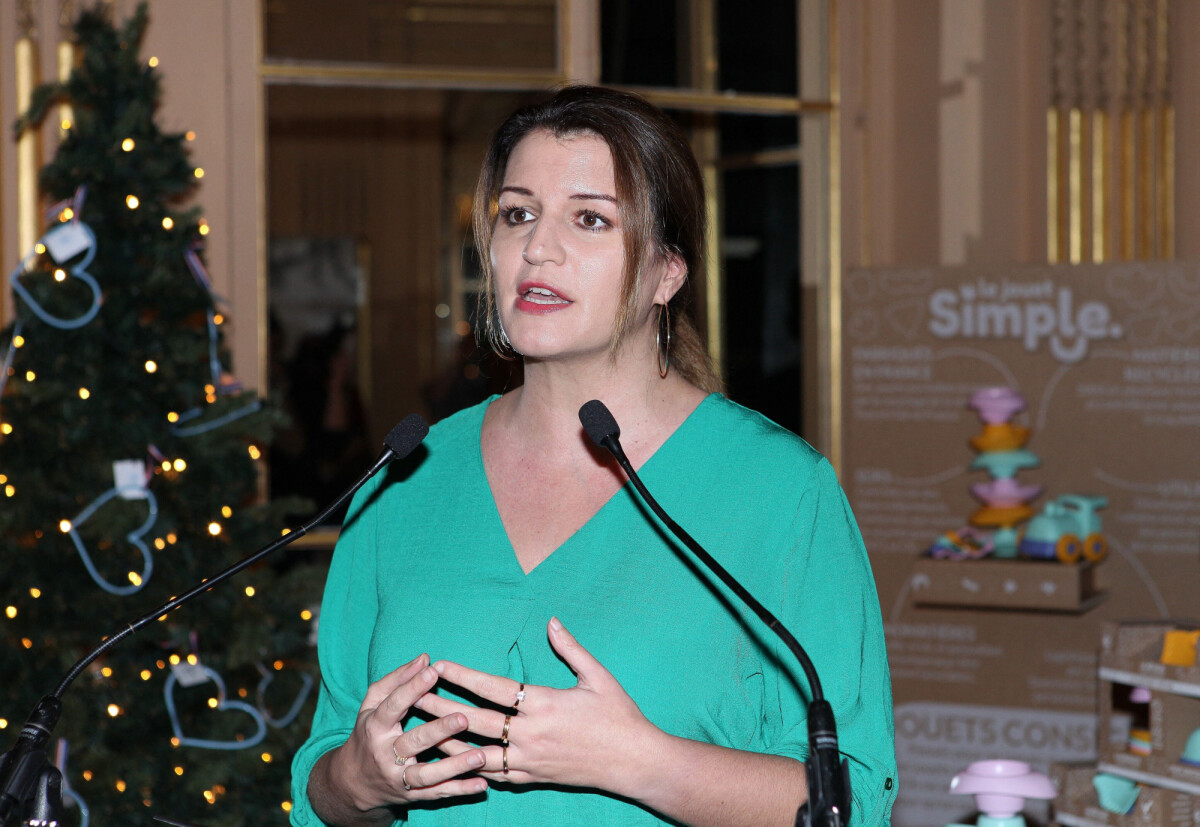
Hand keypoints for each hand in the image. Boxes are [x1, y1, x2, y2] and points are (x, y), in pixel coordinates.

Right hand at [324, 653, 488, 813]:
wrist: (352, 784)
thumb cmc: (368, 733)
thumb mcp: (372, 705)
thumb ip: (396, 679)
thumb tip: (424, 658)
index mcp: (375, 727)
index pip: (393, 705)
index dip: (412, 688)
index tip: (433, 671)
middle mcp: (385, 754)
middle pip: (413, 741)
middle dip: (439, 731)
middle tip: (464, 718)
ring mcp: (399, 778)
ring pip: (427, 774)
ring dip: (455, 766)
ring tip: (480, 756)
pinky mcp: (411, 796)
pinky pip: (438, 794)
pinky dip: (460, 790)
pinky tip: (482, 783)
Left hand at [417, 617, 659, 796]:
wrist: (634, 762)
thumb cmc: (619, 716)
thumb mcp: (599, 676)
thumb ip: (572, 649)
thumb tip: (551, 622)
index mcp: (545, 704)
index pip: (494, 688)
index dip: (463, 675)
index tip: (439, 665)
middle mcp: (531, 734)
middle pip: (475, 721)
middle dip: (441, 707)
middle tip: (413, 697)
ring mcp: (530, 760)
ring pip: (477, 753)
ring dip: (447, 742)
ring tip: (421, 733)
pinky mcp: (533, 778)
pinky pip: (495, 775)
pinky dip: (472, 767)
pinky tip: (453, 762)